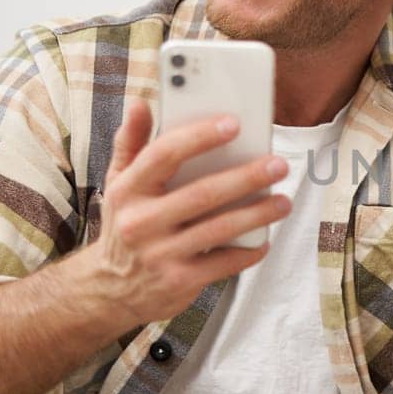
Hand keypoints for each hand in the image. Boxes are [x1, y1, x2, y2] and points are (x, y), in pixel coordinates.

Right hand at [81, 99, 290, 327]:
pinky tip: (265, 239)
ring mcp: (160, 254)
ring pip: (218, 229)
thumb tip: (140, 103)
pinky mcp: (178, 281)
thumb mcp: (119, 183)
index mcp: (128, 189)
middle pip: (202, 193)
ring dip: (257, 214)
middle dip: (246, 177)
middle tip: (277, 165)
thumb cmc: (125, 226)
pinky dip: (248, 251)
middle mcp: (141, 221)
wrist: (109, 290)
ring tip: (283, 201)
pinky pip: (222, 263)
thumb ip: (131, 143)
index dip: (200, 137)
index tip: (234, 123)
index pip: (164, 155)